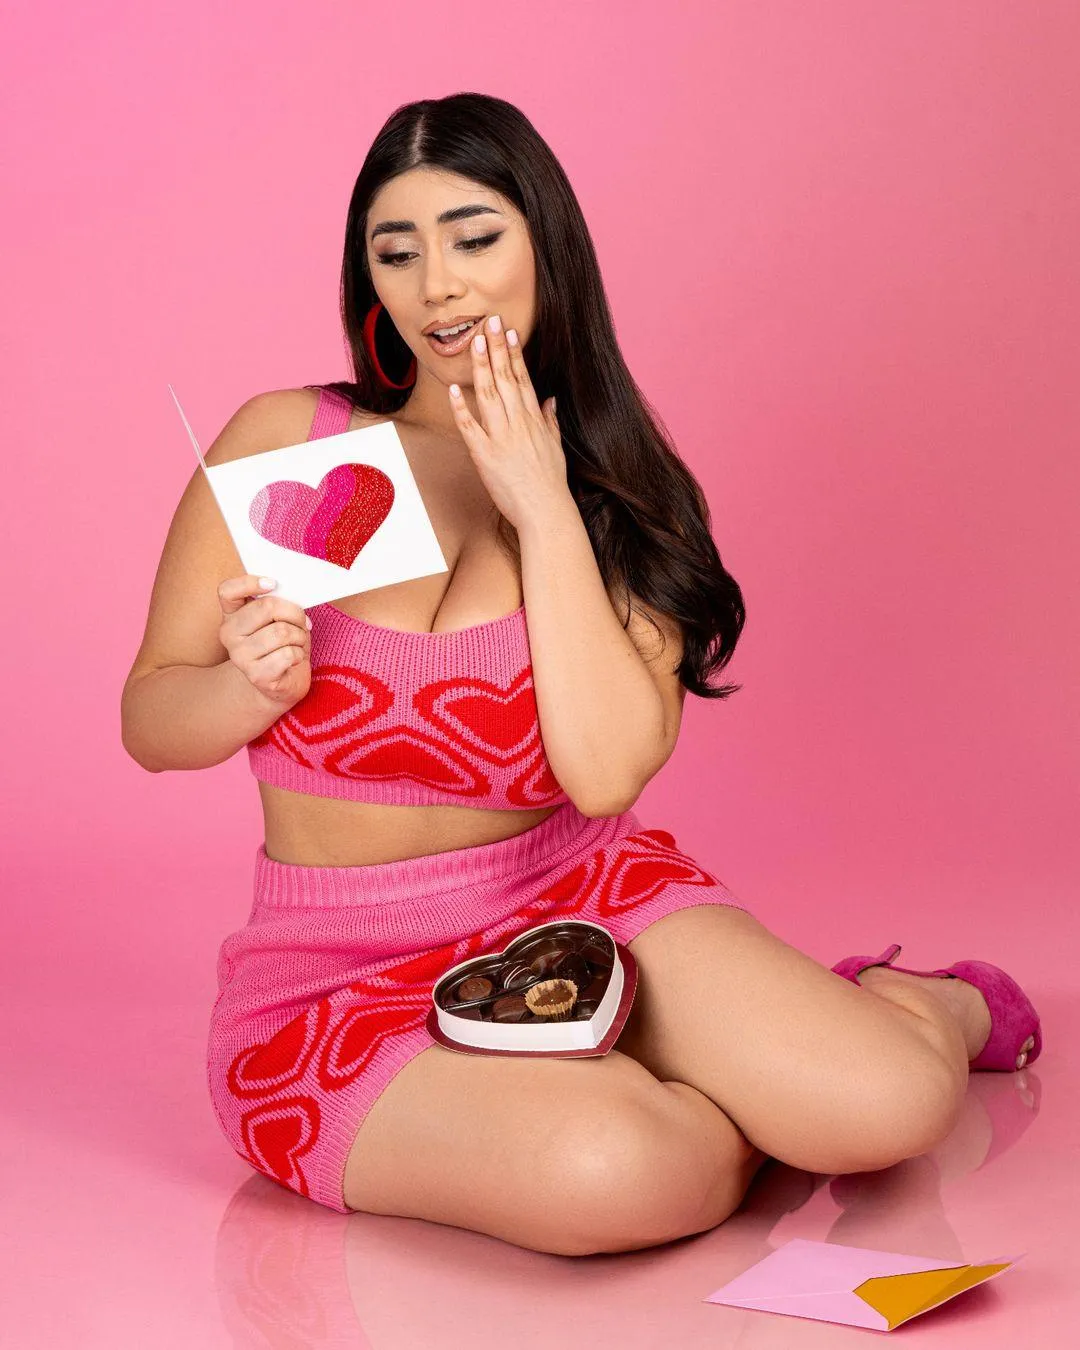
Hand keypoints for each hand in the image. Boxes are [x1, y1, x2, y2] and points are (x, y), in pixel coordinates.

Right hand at [218, 574, 311, 707]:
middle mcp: (229, 634)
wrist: (281, 682)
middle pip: (267, 607)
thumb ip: (278, 603)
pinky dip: (299, 654)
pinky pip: (288, 654)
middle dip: (294, 613)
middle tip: (302, 622)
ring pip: (281, 632)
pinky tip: (294, 659)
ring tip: (298, 643)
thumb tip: (293, 593)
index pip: (228, 591)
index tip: (273, 584)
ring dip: (299, 636)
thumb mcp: (278, 619)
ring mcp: (240, 656)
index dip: (250, 582)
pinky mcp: (256, 675)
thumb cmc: (282, 645)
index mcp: (232, 615)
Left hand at [448, 314, 568, 530]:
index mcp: (535, 420)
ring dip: (480, 367)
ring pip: (489, 394)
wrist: (546, 512)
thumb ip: (550, 421)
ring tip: (474, 341)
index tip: (508, 332)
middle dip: (496, 349)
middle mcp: (519, 424)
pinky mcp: (486, 456)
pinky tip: (453, 389)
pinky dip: (461, 407)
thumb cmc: (550, 484)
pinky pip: (470, 427)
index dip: (514, 353)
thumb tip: (550, 401)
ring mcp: (502, 438)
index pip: (523, 379)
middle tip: (489, 322)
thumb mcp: (555, 447)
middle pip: (505, 379)